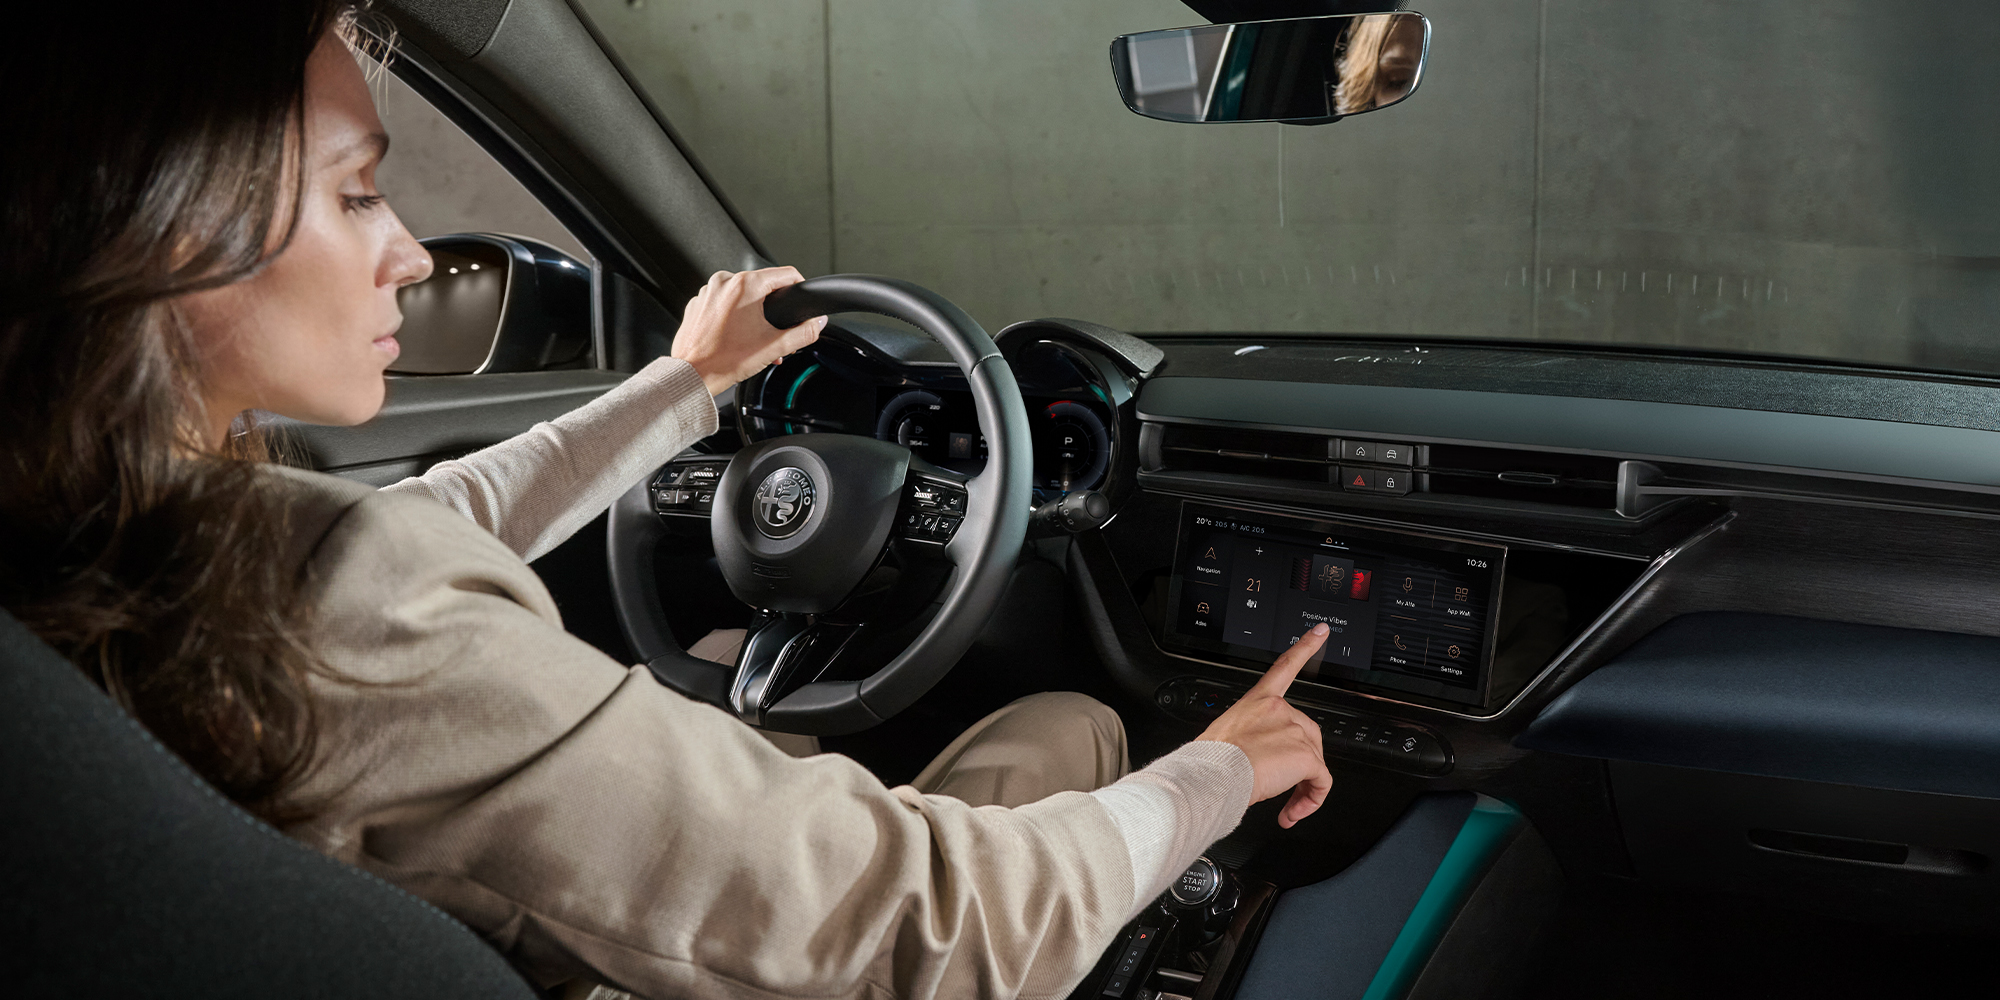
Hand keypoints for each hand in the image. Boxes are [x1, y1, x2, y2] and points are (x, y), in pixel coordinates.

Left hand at [669, 266, 826, 395]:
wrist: (692, 374)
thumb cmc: (724, 361)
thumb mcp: (774, 347)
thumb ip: (803, 332)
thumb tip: (817, 323)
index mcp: (745, 285)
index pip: (785, 274)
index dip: (799, 287)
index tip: (799, 300)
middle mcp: (724, 282)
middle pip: (762, 286)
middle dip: (773, 309)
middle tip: (774, 332)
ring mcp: (708, 291)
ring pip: (742, 295)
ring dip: (754, 314)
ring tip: (754, 340)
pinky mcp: (697, 303)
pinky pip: (723, 303)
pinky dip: (733, 316)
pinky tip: (736, 337)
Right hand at [1195, 623, 1333, 827]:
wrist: (1212, 775)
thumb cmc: (1211, 762)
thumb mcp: (1226, 737)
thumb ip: (1250, 739)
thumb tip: (1256, 763)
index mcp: (1258, 701)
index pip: (1285, 667)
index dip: (1305, 646)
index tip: (1321, 632)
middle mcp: (1279, 710)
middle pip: (1308, 735)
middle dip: (1301, 764)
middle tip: (1285, 788)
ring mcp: (1294, 730)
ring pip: (1314, 762)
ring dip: (1303, 788)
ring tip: (1285, 806)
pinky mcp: (1306, 755)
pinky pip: (1321, 781)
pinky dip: (1313, 799)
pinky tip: (1296, 810)